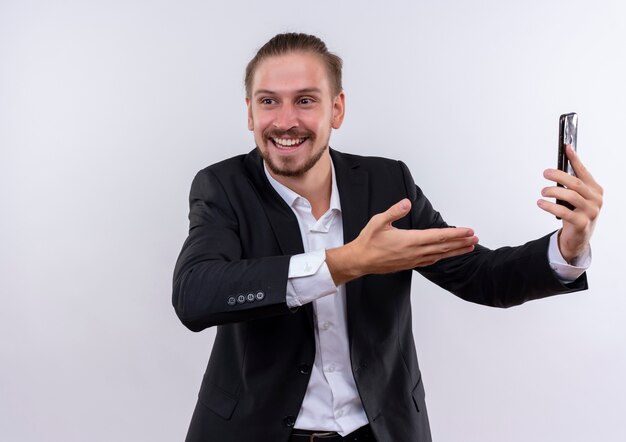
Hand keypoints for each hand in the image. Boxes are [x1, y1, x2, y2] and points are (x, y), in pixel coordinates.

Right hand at [326, 199, 478, 284]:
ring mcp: (413, 259)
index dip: (456, 234)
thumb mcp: (378, 222)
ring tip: (469, 247)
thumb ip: (394, 211)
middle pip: (444, 247)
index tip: (469, 231)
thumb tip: (406, 203)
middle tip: (476, 238)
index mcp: (410, 240)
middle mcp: (415, 252)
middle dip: (461, 242)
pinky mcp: (410, 264)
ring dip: (455, 251)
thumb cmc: (368, 241)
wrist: (360, 260)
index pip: (438, 236)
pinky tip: (447, 255)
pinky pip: (431, 261)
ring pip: (440, 255)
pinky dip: (443, 257)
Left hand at [537, 145, 602, 262]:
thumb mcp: (575, 198)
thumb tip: (556, 169)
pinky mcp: (582, 224)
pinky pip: (564, 212)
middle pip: (576, 183)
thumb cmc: (576, 213)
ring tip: (543, 191)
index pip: (584, 172)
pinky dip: (550, 206)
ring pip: (571, 196)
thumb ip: (570, 185)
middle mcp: (596, 200)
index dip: (575, 159)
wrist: (578, 238)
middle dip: (559, 176)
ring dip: (553, 191)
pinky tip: (540, 203)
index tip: (567, 147)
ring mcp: (591, 212)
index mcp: (595, 190)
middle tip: (546, 173)